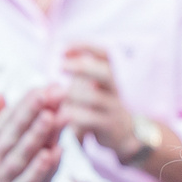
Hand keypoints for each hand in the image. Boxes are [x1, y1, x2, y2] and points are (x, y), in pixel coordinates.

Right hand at [0, 87, 65, 181]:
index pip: (2, 123)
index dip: (21, 105)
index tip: (39, 88)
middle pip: (13, 135)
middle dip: (32, 113)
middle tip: (51, 92)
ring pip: (21, 157)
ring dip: (37, 137)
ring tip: (52, 116)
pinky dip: (38, 171)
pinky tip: (52, 156)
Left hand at [58, 42, 139, 160]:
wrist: (125, 134)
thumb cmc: (101, 106)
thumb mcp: (95, 85)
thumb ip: (82, 72)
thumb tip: (63, 53)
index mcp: (110, 75)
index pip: (105, 54)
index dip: (86, 47)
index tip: (63, 48)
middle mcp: (114, 89)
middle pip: (105, 73)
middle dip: (82, 67)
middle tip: (60, 66)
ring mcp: (113, 108)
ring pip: (94, 98)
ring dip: (72, 94)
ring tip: (56, 95)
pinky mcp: (108, 126)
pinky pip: (89, 120)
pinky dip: (73, 116)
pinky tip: (60, 115)